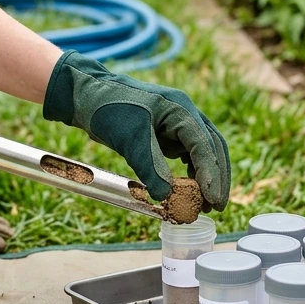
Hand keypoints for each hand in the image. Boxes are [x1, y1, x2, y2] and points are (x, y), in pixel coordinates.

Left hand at [41, 51, 230, 209]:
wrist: (87, 97)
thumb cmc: (108, 110)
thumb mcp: (129, 140)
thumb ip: (150, 167)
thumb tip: (167, 197)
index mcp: (180, 109)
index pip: (203, 144)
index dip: (211, 173)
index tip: (213, 198)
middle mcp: (184, 114)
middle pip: (212, 147)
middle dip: (216, 177)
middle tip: (217, 206)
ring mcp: (177, 123)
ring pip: (202, 152)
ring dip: (206, 176)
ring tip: (205, 203)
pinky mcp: (166, 133)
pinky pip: (187, 154)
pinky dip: (191, 172)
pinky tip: (189, 189)